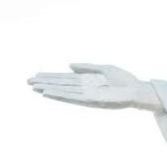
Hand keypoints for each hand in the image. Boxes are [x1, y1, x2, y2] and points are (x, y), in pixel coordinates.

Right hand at [27, 63, 162, 111]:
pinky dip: (61, 95)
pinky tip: (50, 92)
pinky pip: (74, 97)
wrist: (139, 89)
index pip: (65, 79)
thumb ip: (87, 67)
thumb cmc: (125, 80)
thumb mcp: (104, 69)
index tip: (36, 75)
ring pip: (64, 91)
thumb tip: (69, 65)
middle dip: (45, 83)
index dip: (51, 77)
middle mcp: (86, 89)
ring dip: (49, 89)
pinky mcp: (93, 100)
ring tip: (34, 87)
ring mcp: (88, 95)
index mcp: (88, 81)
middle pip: (61, 85)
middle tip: (28, 82)